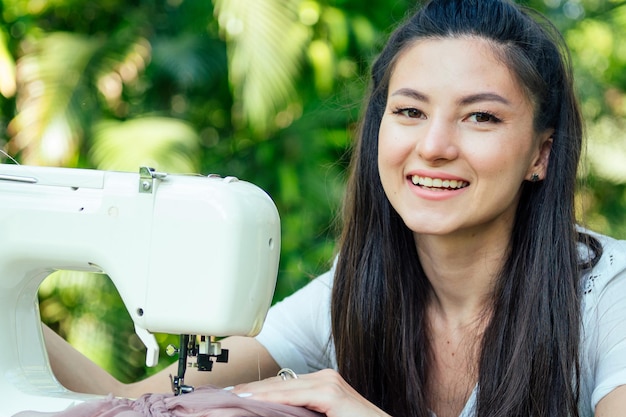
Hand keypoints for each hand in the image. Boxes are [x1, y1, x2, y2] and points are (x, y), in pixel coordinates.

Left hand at [231, 369, 390, 416]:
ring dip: (256, 392)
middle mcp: (325, 379)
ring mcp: (330, 383)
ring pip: (283, 387)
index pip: (282, 387)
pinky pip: (295, 395)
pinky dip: (272, 397)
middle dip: (252, 391)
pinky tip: (253, 400)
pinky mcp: (333, 393)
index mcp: (322, 386)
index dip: (257, 392)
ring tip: (232, 397)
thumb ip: (301, 414)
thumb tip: (276, 413)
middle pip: (279, 384)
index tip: (234, 397)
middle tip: (225, 396)